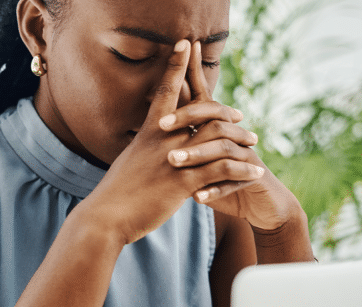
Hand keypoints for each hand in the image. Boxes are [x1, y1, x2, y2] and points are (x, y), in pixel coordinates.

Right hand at [80, 40, 265, 243]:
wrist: (106, 216)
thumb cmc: (116, 192)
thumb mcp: (130, 161)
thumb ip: (145, 149)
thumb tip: (152, 146)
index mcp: (148, 132)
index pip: (166, 90)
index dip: (176, 65)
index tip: (186, 43)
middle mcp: (162, 140)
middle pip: (203, 110)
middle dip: (226, 108)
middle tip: (240, 115)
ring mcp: (174, 159)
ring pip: (219, 138)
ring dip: (241, 139)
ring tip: (254, 143)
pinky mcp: (184, 183)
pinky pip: (222, 170)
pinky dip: (242, 169)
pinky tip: (255, 171)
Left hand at [160, 41, 300, 229]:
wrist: (257, 203)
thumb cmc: (219, 178)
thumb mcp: (198, 159)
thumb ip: (180, 143)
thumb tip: (148, 129)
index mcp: (217, 128)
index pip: (202, 101)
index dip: (186, 87)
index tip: (158, 85)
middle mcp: (233, 136)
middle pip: (212, 118)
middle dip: (186, 119)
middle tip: (161, 125)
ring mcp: (244, 155)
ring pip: (222, 148)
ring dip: (197, 153)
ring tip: (173, 160)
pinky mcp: (254, 176)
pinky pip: (234, 181)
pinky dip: (214, 190)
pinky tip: (196, 197)